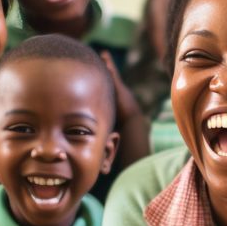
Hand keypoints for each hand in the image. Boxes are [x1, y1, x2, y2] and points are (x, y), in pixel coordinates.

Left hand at [100, 51, 149, 168]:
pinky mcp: (118, 87)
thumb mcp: (108, 145)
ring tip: (100, 55)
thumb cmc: (121, 139)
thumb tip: (100, 172)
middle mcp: (117, 99)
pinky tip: (103, 53)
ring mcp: (118, 92)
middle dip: (104, 75)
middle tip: (97, 65)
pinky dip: (108, 63)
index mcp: (113, 110)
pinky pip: (112, 72)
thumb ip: (105, 154)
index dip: (100, 94)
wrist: (132, 129)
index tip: (94, 88)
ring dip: (106, 67)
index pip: (106, 99)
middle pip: (109, 85)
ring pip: (110, 77)